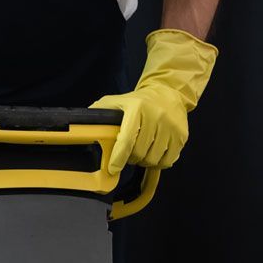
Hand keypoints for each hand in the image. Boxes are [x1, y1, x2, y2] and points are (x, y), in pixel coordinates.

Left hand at [91, 29, 216, 175]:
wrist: (167, 92)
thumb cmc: (137, 100)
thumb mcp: (117, 101)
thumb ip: (99, 111)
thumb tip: (79, 124)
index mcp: (137, 109)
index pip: (126, 139)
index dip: (118, 157)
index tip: (112, 169)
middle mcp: (156, 117)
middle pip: (139, 153)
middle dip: (131, 158)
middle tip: (128, 154)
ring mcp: (171, 127)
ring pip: (154, 159)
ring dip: (144, 161)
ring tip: (141, 153)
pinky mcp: (182, 136)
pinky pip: (168, 160)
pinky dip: (159, 162)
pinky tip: (154, 154)